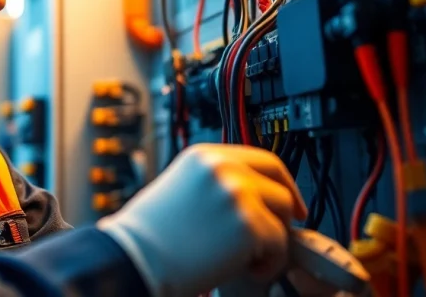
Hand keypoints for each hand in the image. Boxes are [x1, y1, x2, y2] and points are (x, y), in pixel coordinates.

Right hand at [98, 143, 307, 296]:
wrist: (135, 257)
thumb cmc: (150, 234)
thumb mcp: (181, 188)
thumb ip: (216, 184)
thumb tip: (253, 198)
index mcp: (205, 156)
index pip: (262, 159)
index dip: (282, 182)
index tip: (290, 200)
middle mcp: (223, 168)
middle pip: (279, 184)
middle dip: (282, 213)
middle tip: (275, 236)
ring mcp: (237, 193)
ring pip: (283, 216)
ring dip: (271, 240)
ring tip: (243, 256)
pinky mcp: (248, 224)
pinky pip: (279, 245)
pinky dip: (268, 263)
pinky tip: (240, 267)